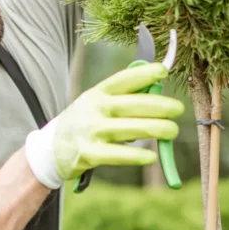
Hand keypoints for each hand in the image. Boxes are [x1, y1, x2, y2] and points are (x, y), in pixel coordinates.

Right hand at [24, 62, 183, 188]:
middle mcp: (94, 109)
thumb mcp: (97, 103)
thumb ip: (124, 97)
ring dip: (155, 129)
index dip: (144, 74)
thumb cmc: (84, 123)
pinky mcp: (89, 154)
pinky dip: (136, 156)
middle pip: (131, 105)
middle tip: (178, 109)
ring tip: (172, 131)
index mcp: (98, 93)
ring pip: (129, 128)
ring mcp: (91, 132)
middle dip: (159, 105)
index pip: (123, 80)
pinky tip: (152, 157)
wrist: (50, 149)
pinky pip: (117, 155)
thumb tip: (158, 88)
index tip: (164, 71)